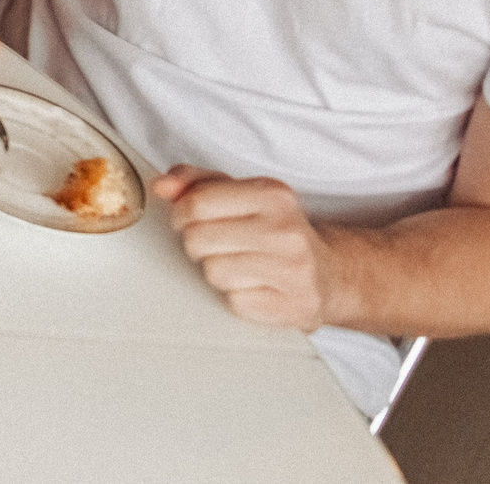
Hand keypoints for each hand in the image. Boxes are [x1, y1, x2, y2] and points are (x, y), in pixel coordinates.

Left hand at [156, 165, 333, 330]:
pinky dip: (237, 296)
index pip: (196, 202)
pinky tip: (256, 285)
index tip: (191, 219)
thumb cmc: (272, 229)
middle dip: (197, 243)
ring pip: (213, 271)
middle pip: (197, 239)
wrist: (328, 275)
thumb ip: (194, 182)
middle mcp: (286, 230)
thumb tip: (161, 186)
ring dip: (216, 270)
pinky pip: (234, 301)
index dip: (182, 213)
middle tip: (219, 244)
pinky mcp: (292, 306)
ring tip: (240, 264)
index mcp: (273, 194)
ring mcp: (293, 271)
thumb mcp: (239, 193)